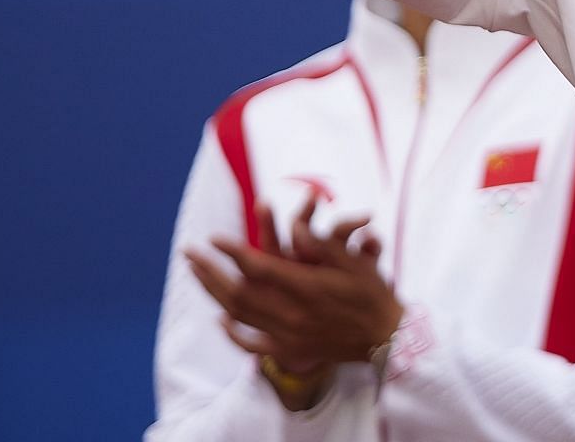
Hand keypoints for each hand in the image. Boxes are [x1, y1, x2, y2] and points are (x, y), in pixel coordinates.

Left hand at [184, 200, 404, 375]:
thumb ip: (321, 244)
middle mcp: (292, 313)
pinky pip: (253, 344)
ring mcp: (289, 335)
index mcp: (307, 288)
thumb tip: (294, 225)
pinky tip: (221, 318)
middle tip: (190, 254)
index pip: (259, 267)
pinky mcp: (290, 350)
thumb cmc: (372, 293)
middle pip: (239, 292)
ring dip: (214, 294)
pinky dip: (233, 332)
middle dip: (210, 271)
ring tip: (197, 276)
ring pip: (241, 316)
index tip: (215, 238)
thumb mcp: (353, 262)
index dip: (233, 251)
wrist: (385, 338)